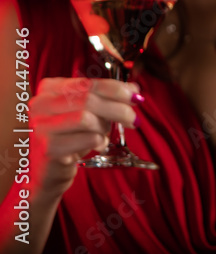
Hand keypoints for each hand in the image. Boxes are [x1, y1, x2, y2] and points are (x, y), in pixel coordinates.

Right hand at [28, 77, 140, 199]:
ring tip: (104, 135)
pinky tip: (97, 146)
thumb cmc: (71, 137)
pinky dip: (99, 142)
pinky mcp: (48, 148)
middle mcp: (41, 104)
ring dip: (104, 127)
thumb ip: (109, 97)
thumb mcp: (90, 112)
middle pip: (89, 99)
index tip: (136, 97)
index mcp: (51, 88)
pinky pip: (86, 139)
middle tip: (134, 120)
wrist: (49, 170)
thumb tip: (134, 88)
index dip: (117, 89)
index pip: (89, 83)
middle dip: (118, 109)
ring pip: (86, 118)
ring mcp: (41, 126)